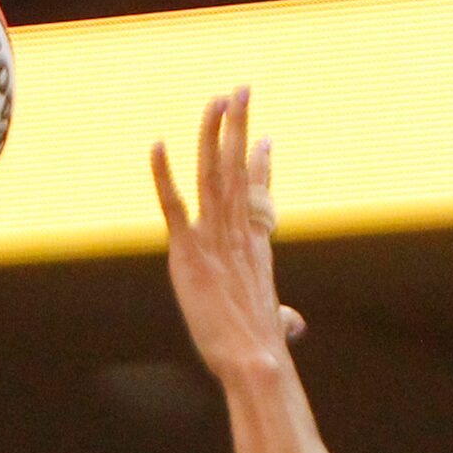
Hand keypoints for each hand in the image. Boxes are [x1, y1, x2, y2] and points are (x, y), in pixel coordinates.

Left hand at [151, 88, 305, 384]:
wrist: (255, 362)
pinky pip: (174, 206)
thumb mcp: (272, 326)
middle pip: (239, 170)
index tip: (265, 136)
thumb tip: (293, 326)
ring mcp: (215, 241)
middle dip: (240, 127)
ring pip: (214, 175)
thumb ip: (283, 320)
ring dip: (214, 134)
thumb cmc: (262, 351)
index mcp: (255, 248)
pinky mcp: (189, 253)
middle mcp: (237, 235)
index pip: (258, 196)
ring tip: (218, 100)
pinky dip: (164, 175)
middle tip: (241, 90)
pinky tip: (158, 145)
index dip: (261, 164)